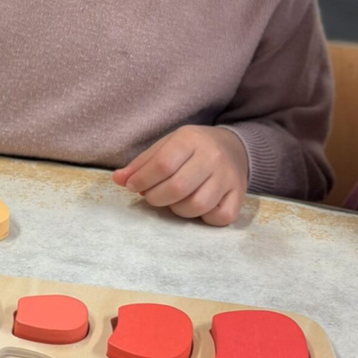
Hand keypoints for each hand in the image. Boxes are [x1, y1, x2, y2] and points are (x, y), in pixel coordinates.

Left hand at [114, 125, 248, 226]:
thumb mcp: (166, 146)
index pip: (162, 164)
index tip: (132, 186)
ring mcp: (228, 178)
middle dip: (156, 197)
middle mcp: (212, 157)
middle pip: (178, 187)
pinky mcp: (239, 196)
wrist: (234, 147)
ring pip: (197, 205)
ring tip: (172, 201)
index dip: (142, 180)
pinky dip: (204, 218)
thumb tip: (117, 179)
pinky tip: (196, 207)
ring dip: (177, 209)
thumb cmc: (192, 149)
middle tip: (151, 196)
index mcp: (190, 140)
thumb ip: (142, 164)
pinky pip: (220, 217)